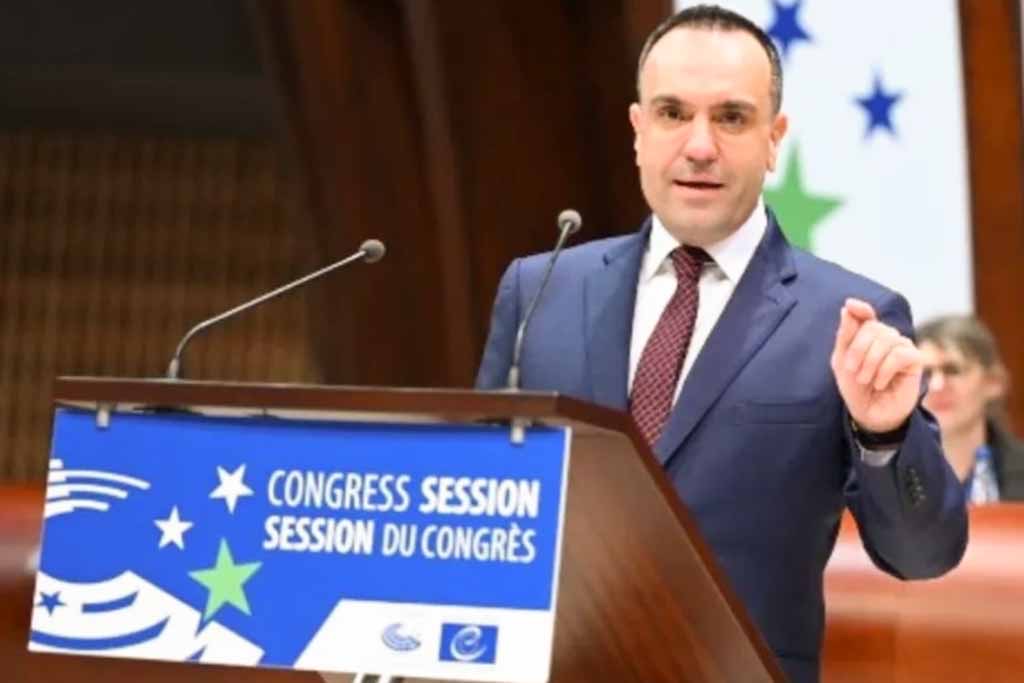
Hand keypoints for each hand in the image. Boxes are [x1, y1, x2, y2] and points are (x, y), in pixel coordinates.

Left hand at [831, 298, 922, 432]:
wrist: (869, 413)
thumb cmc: (855, 386)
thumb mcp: (842, 361)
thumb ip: (846, 335)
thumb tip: (849, 307)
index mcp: (867, 335)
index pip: (866, 314)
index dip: (861, 308)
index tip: (851, 305)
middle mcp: (887, 337)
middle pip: (872, 328)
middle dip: (857, 350)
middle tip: (852, 370)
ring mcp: (902, 346)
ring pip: (887, 340)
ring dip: (870, 362)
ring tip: (865, 380)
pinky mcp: (916, 360)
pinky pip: (900, 354)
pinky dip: (885, 370)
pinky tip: (880, 383)